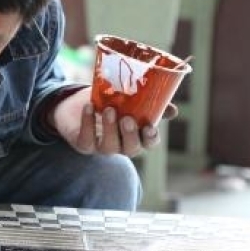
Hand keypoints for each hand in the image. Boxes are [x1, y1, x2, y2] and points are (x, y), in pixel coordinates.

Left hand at [49, 87, 174, 156]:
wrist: (75, 105)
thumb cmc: (107, 103)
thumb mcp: (128, 101)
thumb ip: (150, 105)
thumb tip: (174, 111)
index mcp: (135, 136)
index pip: (148, 143)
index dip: (151, 139)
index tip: (150, 127)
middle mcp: (120, 145)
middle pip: (130, 149)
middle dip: (130, 135)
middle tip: (127, 119)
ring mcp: (101, 147)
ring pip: (109, 147)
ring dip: (110, 128)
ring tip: (108, 110)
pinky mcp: (83, 144)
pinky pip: (86, 140)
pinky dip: (88, 123)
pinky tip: (89, 107)